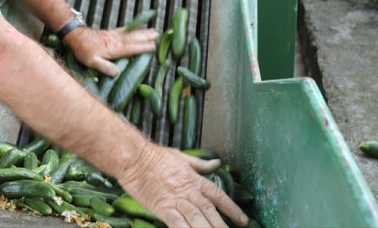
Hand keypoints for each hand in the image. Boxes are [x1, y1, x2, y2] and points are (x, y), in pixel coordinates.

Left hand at [63, 26, 158, 75]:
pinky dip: (132, 28)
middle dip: (146, 37)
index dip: (142, 48)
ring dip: (142, 32)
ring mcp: (114, 36)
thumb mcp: (92, 62)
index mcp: (114, 49)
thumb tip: (118, 72)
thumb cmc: (83, 51)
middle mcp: (116, 41)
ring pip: (131, 34)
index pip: (131, 49)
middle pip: (134, 39)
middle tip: (158, 35)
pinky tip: (137, 27)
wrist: (76, 36)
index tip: (153, 47)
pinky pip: (124, 30)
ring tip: (153, 31)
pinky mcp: (110, 33)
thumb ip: (105, 67)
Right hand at [119, 144, 248, 227]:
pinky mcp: (163, 208)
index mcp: (194, 179)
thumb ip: (200, 164)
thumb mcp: (182, 157)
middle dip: (222, 225)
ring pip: (197, 219)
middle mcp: (188, 191)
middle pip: (210, 211)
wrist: (134, 157)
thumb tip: (217, 163)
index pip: (218, 196)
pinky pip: (177, 223)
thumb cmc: (155, 156)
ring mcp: (176, 200)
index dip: (232, 208)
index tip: (243, 220)